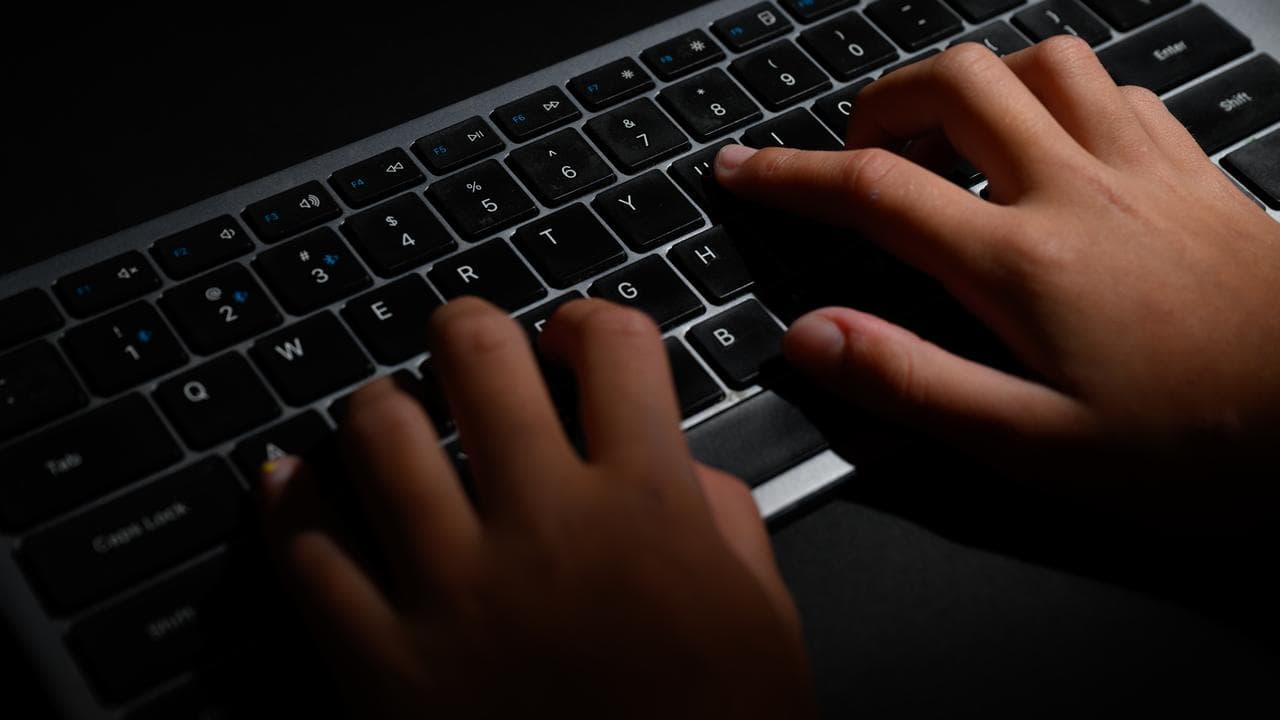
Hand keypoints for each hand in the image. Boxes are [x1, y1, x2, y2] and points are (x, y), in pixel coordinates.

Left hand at [257, 298, 813, 718]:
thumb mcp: (765, 622)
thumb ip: (725, 518)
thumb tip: (674, 459)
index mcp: (648, 509)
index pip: (615, 347)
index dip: (592, 320)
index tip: (575, 336)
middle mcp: (547, 527)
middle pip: (478, 356)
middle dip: (468, 330)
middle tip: (464, 345)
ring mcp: (455, 591)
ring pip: (377, 431)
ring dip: (381, 404)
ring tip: (390, 416)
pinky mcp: (381, 662)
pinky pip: (306, 549)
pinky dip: (290, 498)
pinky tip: (294, 483)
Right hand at [716, 38, 1279, 525]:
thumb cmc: (1199, 443)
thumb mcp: (1033, 446)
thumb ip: (912, 384)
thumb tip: (811, 337)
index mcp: (1020, 262)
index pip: (872, 189)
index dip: (787, 174)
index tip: (741, 168)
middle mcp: (1075, 190)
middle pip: (953, 83)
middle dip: (878, 104)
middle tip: (854, 155)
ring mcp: (1140, 167)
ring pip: (1038, 61)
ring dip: (972, 82)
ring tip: (945, 136)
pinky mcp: (1192, 168)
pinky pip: (1114, 85)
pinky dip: (1059, 92)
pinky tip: (1052, 139)